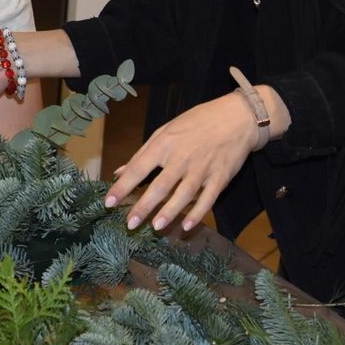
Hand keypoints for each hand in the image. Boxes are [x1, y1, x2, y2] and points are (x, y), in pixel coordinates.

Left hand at [107, 92, 265, 233]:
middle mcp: (181, 158)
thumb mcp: (165, 130)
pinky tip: (187, 226)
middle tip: (130, 224)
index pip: (138, 168)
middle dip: (144, 206)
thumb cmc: (196, 122)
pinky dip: (198, 213)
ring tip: (156, 227)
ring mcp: (202, 169)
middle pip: (160, 186)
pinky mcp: (220, 177)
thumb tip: (120, 172)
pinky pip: (208, 199)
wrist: (236, 118)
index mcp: (164, 144)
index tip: (108, 202)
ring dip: (169, 212)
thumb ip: (142, 153)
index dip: (122, 186)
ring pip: (183, 195)